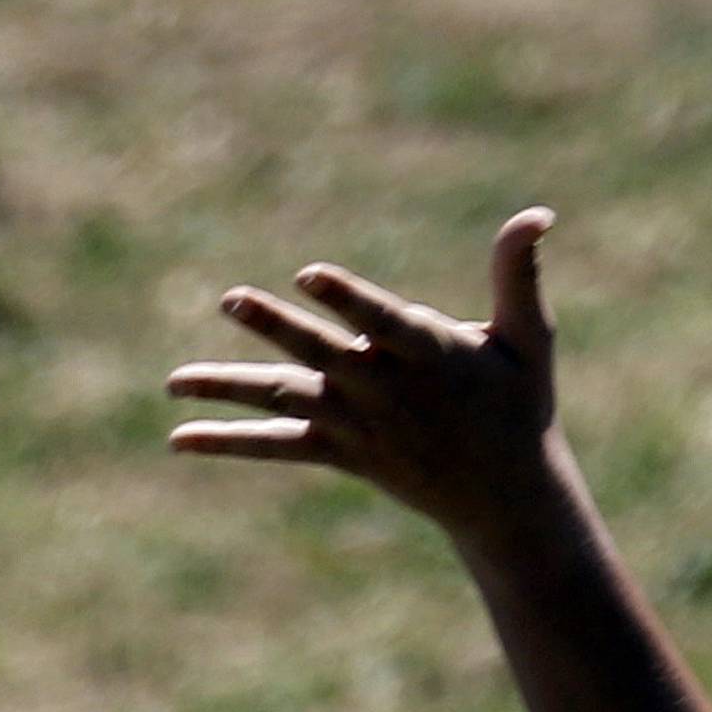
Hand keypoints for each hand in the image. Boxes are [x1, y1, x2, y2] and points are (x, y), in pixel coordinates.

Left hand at [167, 208, 565, 551]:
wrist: (507, 499)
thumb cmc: (519, 403)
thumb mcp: (530, 338)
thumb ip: (518, 273)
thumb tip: (539, 212)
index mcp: (433, 355)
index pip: (383, 322)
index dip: (347, 298)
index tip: (309, 273)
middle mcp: (388, 391)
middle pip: (323, 355)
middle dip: (277, 328)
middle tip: (230, 298)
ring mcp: (359, 425)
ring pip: (287, 401)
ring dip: (230, 389)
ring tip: (173, 382)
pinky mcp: (341, 452)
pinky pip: (279, 447)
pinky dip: (231, 442)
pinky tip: (179, 437)